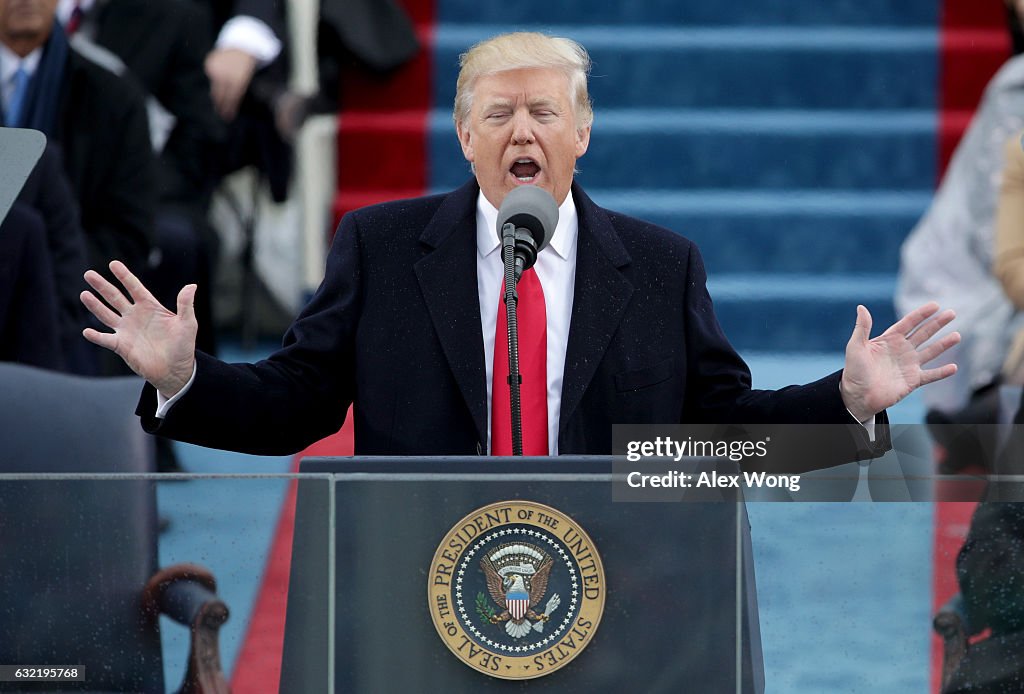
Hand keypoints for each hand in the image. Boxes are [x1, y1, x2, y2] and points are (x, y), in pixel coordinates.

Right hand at [80, 261, 197, 397]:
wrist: (176, 370)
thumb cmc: (183, 346)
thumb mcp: (188, 324)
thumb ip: (185, 304)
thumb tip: (192, 285)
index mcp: (150, 307)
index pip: (134, 288)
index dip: (124, 276)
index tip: (113, 264)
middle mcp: (135, 316)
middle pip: (115, 297)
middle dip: (102, 286)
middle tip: (88, 274)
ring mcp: (126, 330)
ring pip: (106, 314)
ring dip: (95, 305)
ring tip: (84, 294)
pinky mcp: (121, 346)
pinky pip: (105, 339)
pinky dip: (96, 336)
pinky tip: (86, 331)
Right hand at [205, 47, 256, 121]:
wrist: (241, 46)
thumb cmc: (246, 65)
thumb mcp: (247, 78)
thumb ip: (239, 91)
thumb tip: (230, 106)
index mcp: (238, 79)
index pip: (231, 98)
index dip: (229, 109)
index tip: (228, 117)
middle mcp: (225, 74)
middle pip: (220, 95)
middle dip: (221, 107)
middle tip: (221, 115)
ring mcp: (216, 68)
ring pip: (213, 88)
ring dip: (215, 98)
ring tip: (217, 106)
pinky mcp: (209, 63)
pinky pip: (210, 78)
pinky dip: (212, 85)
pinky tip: (215, 89)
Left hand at [840, 302, 959, 420]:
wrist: (857, 396)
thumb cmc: (854, 371)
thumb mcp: (856, 346)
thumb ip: (862, 327)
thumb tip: (861, 307)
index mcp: (889, 340)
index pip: (908, 323)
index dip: (921, 314)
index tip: (935, 305)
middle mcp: (901, 350)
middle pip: (923, 333)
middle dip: (937, 324)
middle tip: (952, 313)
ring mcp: (908, 365)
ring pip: (930, 351)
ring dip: (944, 344)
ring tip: (957, 335)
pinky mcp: (912, 380)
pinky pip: (931, 375)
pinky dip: (942, 372)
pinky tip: (954, 367)